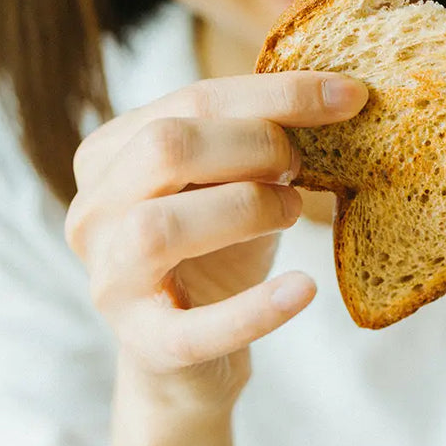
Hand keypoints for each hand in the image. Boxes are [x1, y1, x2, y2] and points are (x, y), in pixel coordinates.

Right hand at [65, 72, 367, 408]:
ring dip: (248, 208)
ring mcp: (110, 280)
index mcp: (110, 154)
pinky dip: (256, 309)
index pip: (192, 101)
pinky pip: (195, 329)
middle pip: (166, 148)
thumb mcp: (232, 180)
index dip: (279, 94)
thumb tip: (338, 91)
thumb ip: (258, 135)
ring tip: (292, 211)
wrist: (194, 354)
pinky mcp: (144, 344)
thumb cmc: (218, 249)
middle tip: (302, 166)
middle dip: (256, 144)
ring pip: (161, 228)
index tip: (352, 94)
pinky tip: (304, 289)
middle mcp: (93, 211)